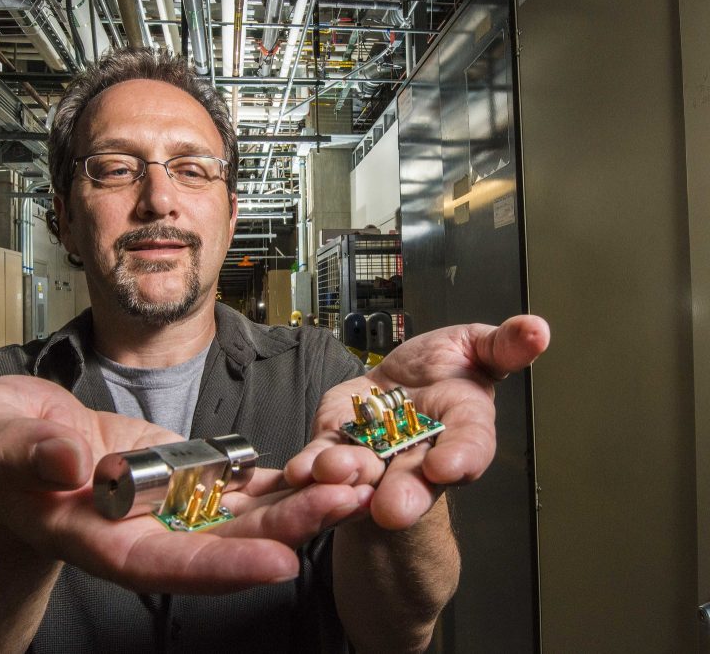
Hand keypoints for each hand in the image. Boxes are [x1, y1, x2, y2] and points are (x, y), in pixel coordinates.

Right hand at [0, 375, 372, 594]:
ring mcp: (167, 507)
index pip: (160, 562)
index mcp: (92, 534)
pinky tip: (321, 467)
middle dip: (284, 530)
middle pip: (220, 545)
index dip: (219, 567)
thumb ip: (27, 451)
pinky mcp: (183, 477)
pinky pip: (237, 484)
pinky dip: (280, 478)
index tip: (277, 561)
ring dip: (297, 503)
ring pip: (240, 515)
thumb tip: (68, 462)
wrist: (19, 440)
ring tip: (353, 482)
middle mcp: (140, 531)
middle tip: (343, 505)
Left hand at [285, 315, 549, 529]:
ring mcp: (377, 456)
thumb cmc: (444, 368)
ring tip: (333, 473)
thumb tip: (539, 328)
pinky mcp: (336, 445)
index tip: (449, 468)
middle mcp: (421, 453)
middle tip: (390, 509)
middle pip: (416, 478)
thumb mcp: (476, 347)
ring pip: (365, 473)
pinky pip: (322, 460)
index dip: (461, 457)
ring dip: (348, 475)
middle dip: (403, 493)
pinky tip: (298, 471)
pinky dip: (311, 465)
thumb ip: (503, 346)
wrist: (400, 384)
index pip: (469, 446)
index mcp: (463, 428)